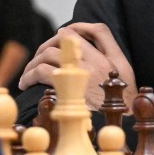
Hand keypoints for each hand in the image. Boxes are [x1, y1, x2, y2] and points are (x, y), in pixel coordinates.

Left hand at [19, 22, 136, 111]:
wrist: (120, 127)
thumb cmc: (122, 108)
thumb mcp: (126, 81)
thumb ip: (113, 65)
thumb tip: (90, 56)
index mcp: (116, 58)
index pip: (99, 30)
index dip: (79, 27)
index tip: (64, 34)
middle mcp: (100, 61)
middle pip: (69, 36)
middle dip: (49, 42)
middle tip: (40, 55)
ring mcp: (84, 74)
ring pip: (50, 52)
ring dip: (35, 60)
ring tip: (28, 73)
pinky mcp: (68, 89)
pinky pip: (43, 71)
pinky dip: (30, 75)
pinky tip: (26, 84)